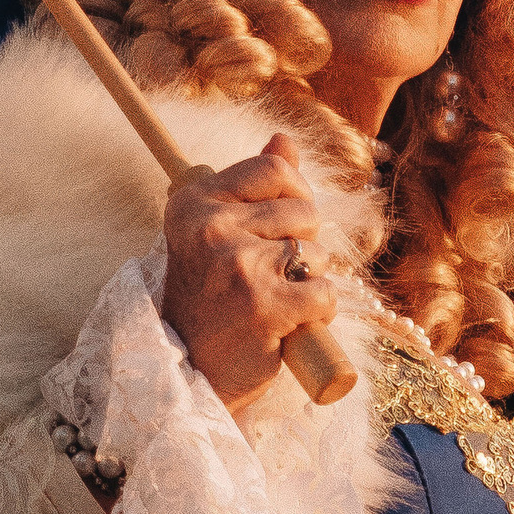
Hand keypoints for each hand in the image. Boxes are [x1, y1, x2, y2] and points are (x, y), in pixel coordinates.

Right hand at [161, 134, 338, 408]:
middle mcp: (212, 227)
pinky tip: (293, 325)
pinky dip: (320, 314)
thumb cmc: (209, 302)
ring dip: (311, 281)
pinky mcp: (265, 305)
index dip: (296, 193)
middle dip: (304, 243)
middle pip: (303, 210)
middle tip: (276, 276)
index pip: (274, 168)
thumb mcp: (216, 235)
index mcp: (195, 203)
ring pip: (317, 252)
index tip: (288, 223)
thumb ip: (250, 186)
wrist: (188, 374)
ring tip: (279, 303)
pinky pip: (326, 292)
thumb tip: (284, 139)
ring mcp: (239, 265)